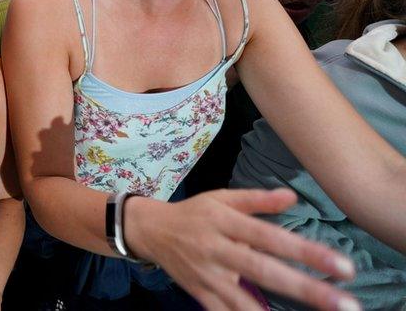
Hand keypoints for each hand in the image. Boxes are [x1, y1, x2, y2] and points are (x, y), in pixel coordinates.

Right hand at [126, 189, 360, 309]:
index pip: (272, 237)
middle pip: (263, 270)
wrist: (150, 230)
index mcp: (226, 222)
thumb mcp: (222, 198)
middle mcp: (217, 249)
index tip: (343, 267)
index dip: (307, 252)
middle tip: (345, 304)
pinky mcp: (198, 293)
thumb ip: (257, 199)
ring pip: (244, 299)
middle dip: (305, 289)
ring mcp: (206, 274)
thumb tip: (292, 196)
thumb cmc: (194, 213)